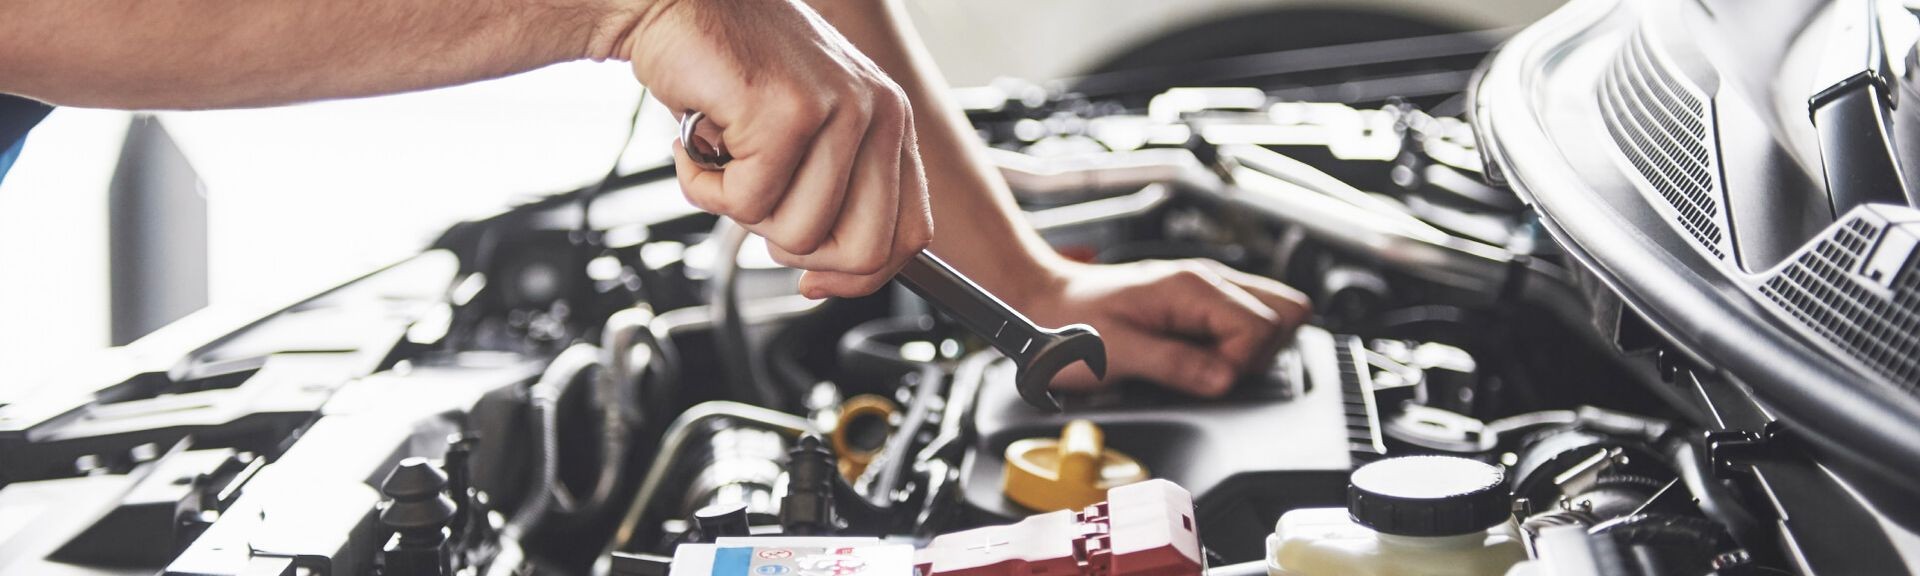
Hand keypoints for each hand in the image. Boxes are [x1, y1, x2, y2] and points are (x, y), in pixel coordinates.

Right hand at [623, 0, 931, 297]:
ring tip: (724, 155)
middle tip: (756, 204)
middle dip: (796, 251)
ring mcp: (838, 110)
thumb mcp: (805, 134)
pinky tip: (698, 140)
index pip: (911, 234)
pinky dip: (704, 185)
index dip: (860, 276)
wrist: (671, 4)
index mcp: (891, 121)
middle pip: (863, 251)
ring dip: (739, 208)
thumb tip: (827, 278)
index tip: (815, 280)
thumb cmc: (729, 68)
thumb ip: (832, 194)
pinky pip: (747, 203)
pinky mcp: (787, 112)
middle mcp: (878, 112)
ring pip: (797, 233)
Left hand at [1020, 259, 1311, 396]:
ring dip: (1253, 349)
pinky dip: (1239, 344)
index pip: (1262, 327)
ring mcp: (1207, 289)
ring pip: (1274, 313)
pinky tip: (1204, 357)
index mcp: (1192, 288)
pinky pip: (1247, 318)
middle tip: (1212, 372)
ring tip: (1207, 365)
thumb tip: (1224, 380)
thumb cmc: (1068, 324)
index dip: (1242, 364)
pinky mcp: (1201, 302)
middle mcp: (1208, 280)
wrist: (1042, 302)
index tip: (1207, 380)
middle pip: (1285, 313)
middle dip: (1259, 355)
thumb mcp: (1116, 353)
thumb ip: (1174, 365)